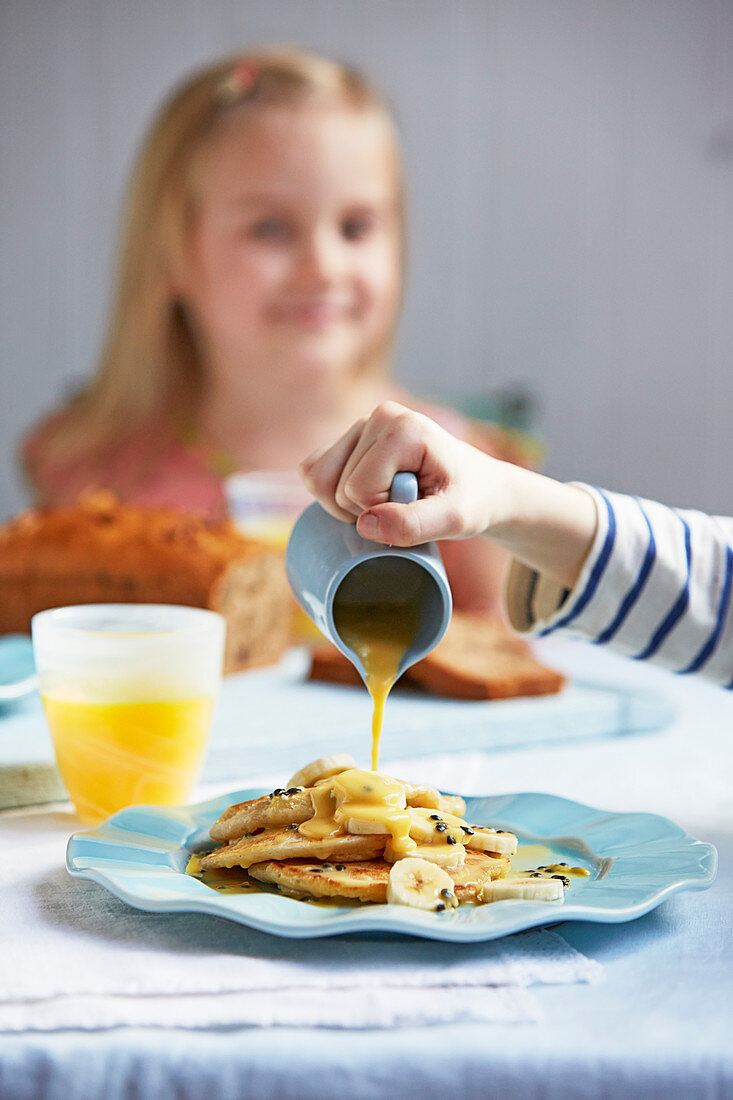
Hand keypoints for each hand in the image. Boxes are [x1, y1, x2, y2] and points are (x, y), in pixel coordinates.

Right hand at [300, 401, 597, 588]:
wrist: (482, 487)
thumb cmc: (472, 501)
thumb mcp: (455, 521)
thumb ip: (414, 525)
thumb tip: (365, 524)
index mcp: (403, 427)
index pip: (357, 489)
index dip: (382, 512)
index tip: (418, 507)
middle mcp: (379, 416)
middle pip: (334, 485)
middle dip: (364, 510)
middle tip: (406, 506)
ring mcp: (362, 425)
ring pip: (316, 478)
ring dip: (344, 505)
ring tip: (388, 502)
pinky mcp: (351, 438)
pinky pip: (314, 472)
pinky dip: (332, 496)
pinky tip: (369, 497)